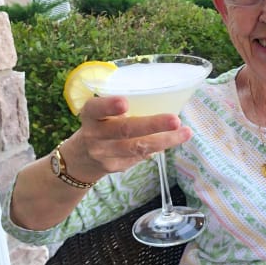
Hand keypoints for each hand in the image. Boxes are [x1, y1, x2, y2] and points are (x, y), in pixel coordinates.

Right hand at [61, 95, 192, 181]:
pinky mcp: (115, 167)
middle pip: (124, 130)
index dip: (109, 106)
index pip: (95, 109)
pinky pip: (141, 156)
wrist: (80, 160)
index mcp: (90, 115)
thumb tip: (162, 97)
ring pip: (138, 147)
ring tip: (185, 132)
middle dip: (152, 125)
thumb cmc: (99, 126)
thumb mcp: (100, 113)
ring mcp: (104, 154)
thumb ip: (119, 107)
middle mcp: (94, 135)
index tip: (124, 102)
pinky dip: (159, 147)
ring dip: (165, 140)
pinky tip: (174, 140)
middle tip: (175, 120)